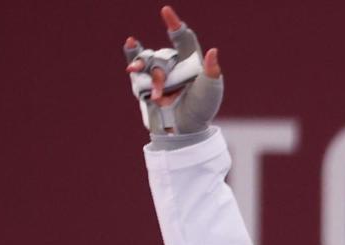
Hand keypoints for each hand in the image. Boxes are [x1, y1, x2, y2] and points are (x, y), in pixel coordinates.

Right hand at [124, 6, 222, 133]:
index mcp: (191, 62)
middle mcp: (175, 64)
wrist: (182, 132)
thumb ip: (212, 74)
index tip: (165, 11)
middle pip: (163, 56)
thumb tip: (213, 51)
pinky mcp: (145, 81)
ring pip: (148, 62)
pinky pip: (136, 63)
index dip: (174, 24)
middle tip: (161, 95)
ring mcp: (159, 72)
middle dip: (159, 74)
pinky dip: (131, 54)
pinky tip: (130, 43)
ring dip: (146, 74)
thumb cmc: (201, 110)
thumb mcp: (210, 93)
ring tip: (144, 86)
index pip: (184, 38)